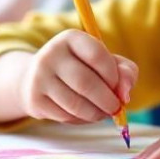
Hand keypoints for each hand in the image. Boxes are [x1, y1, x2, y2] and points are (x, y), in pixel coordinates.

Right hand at [19, 30, 136, 123]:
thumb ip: (125, 72)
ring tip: (103, 113)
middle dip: (107, 101)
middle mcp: (50, 54)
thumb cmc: (82, 67)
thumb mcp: (106, 62)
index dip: (113, 76)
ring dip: (96, 114)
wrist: (37, 78)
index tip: (117, 86)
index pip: (97, 56)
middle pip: (85, 83)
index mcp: (70, 38)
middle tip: (116, 108)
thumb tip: (125, 95)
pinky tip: (85, 114)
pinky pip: (65, 116)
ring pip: (75, 104)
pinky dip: (82, 120)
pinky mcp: (34, 99)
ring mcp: (39, 77)